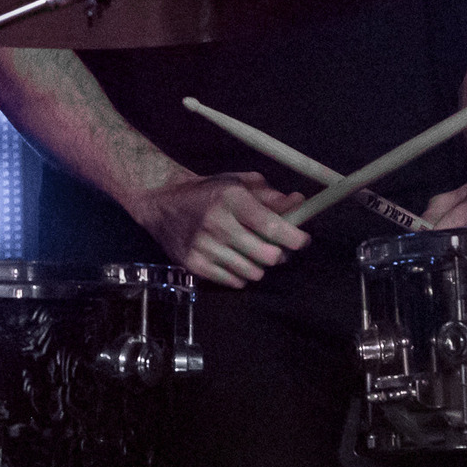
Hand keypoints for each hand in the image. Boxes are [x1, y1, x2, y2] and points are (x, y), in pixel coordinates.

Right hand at [133, 171, 310, 287]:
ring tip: (253, 252)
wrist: (163, 203)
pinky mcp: (194, 265)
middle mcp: (217, 223)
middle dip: (279, 254)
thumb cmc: (209, 192)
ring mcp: (204, 247)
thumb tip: (300, 203)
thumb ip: (270, 195)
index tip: (303, 240)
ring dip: (260, 266)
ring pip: (253, 273)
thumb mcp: (239, 183)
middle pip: (267, 256)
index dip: (294, 238)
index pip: (271, 226)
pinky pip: (234, 282)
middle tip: (277, 247)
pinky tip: (235, 259)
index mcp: (230, 197)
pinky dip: (241, 275)